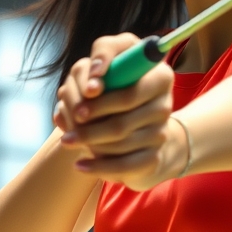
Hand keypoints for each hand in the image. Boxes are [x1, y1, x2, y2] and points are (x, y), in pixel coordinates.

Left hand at [52, 33, 188, 189]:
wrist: (137, 135)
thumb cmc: (113, 94)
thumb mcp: (106, 72)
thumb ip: (95, 66)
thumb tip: (91, 88)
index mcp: (159, 74)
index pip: (135, 69)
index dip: (110, 77)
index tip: (87, 89)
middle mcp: (164, 103)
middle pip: (126, 103)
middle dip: (93, 111)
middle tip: (72, 116)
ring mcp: (161, 131)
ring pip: (121, 135)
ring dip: (89, 138)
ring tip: (68, 140)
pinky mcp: (154, 157)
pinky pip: (125, 164)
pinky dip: (98, 166)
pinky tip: (79, 165)